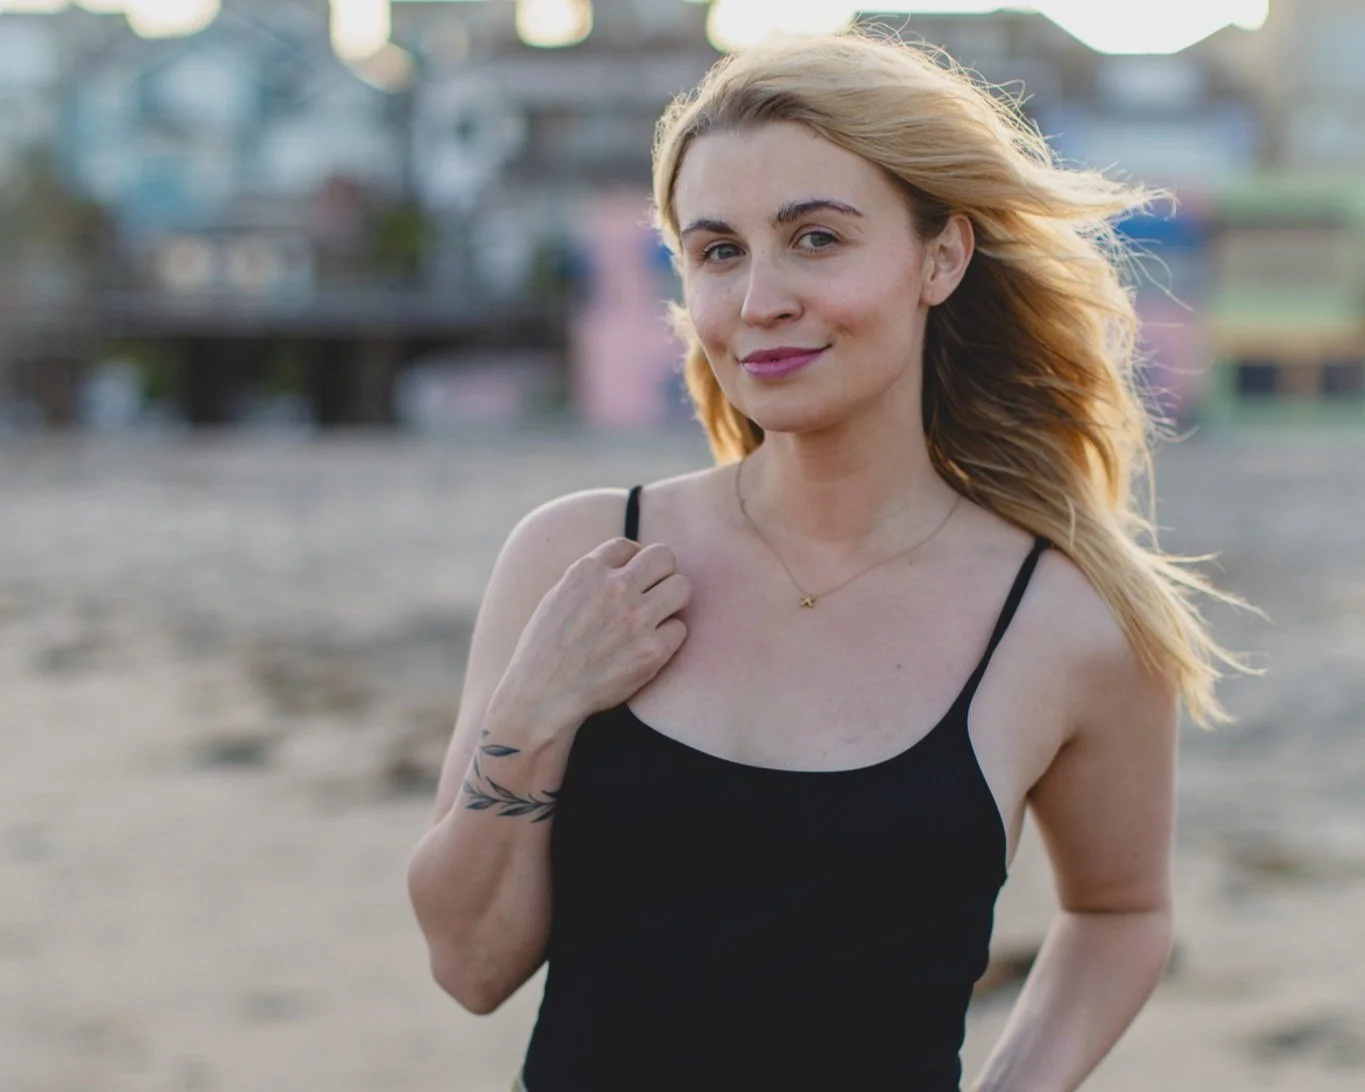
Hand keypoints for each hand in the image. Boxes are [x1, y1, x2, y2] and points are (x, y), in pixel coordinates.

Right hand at [497, 537, 689, 733]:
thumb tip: (617, 567)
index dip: (633, 561)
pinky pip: (680, 629)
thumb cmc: (543, 652)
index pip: (629, 545)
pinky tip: (650, 647)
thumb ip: (589, 579)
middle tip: (652, 594)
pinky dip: (668, 638)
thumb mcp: (556, 598)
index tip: (632, 578)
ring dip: (672, 601)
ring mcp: (636, 619)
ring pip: (682, 587)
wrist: (542, 697)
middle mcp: (615, 588)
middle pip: (664, 557)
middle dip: (661, 574)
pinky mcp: (652, 651)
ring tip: (657, 617)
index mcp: (587, 571)